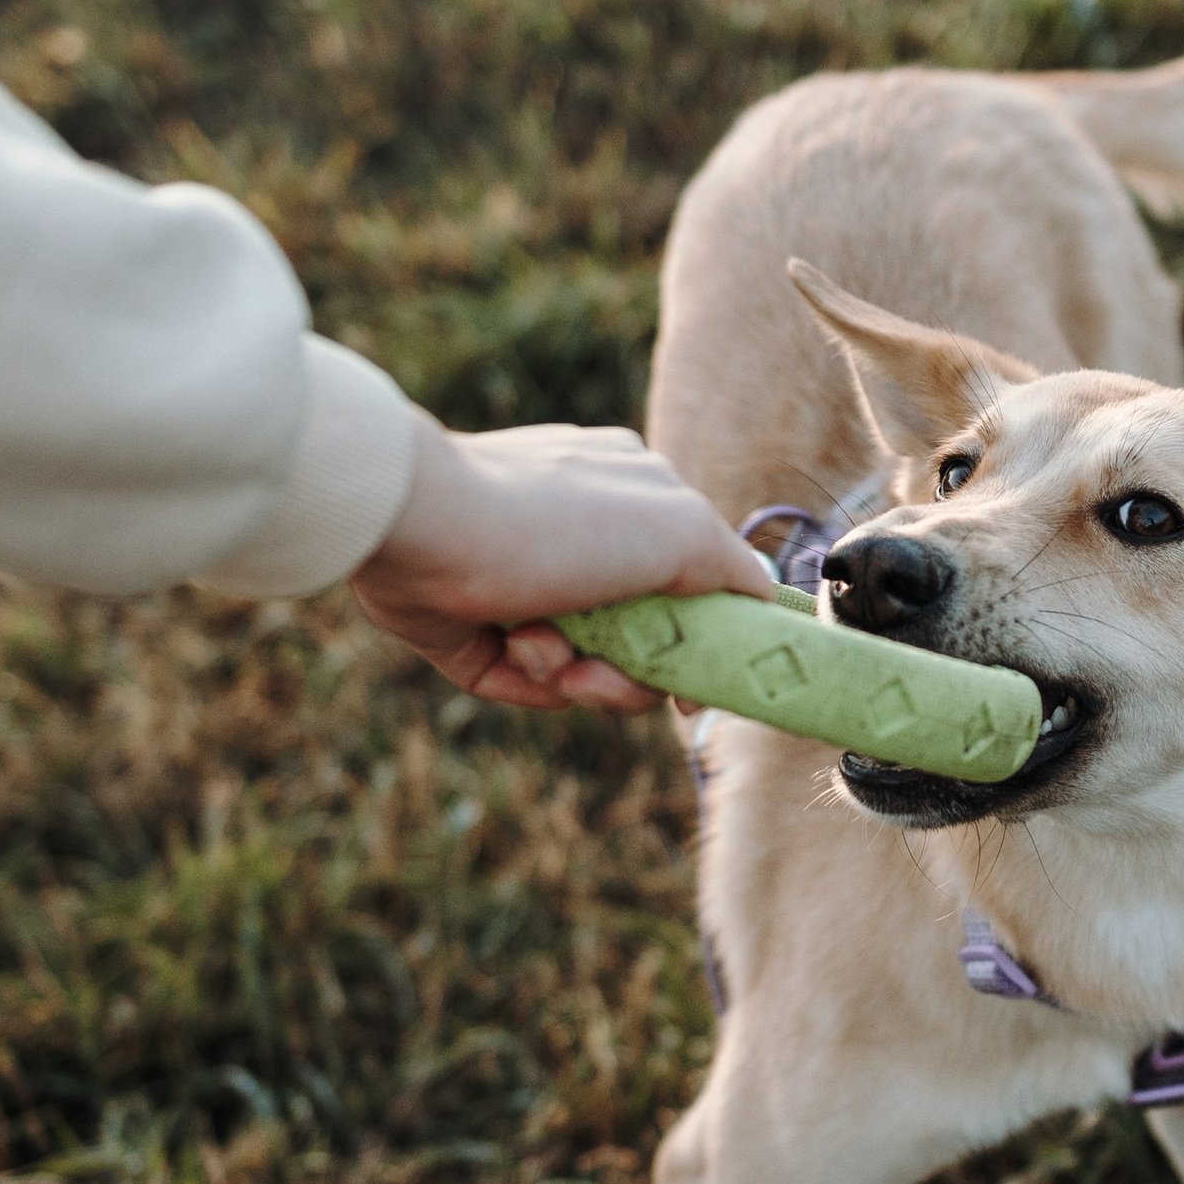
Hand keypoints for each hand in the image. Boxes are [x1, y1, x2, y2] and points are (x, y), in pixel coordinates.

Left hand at [350, 414, 773, 708]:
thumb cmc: (554, 519)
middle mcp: (581, 537)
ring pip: (582, 666)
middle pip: (640, 639)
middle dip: (632, 671)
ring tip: (547, 647)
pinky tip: (515, 646)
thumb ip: (733, 568)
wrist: (424, 527)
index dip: (700, 642)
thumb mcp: (680, 529)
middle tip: (615, 674)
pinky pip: (521, 681)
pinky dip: (528, 678)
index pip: (691, 582)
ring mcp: (523, 583)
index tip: (697, 684)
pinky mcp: (471, 625)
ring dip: (577, 673)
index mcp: (636, 499)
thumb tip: (760, 601)